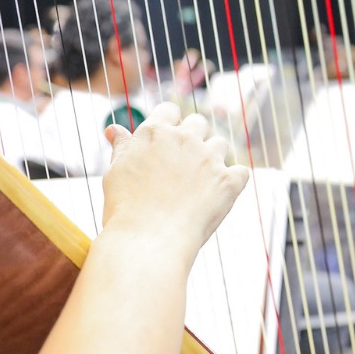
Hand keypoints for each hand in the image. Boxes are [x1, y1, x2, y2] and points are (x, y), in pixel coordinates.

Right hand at [101, 102, 250, 261]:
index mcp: (155, 132)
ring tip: (198, 185)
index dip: (169, 124)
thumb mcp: (114, 173)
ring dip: (213, 158)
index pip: (169, 110)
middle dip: (194, 138)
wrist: (147, 243)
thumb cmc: (125, 211)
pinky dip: (233, 182)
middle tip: (183, 166)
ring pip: (221, 144)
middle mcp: (185, 139)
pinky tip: (219, 196)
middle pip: (198, 122)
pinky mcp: (229, 181)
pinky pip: (241, 171)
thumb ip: (121, 148)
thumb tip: (114, 130)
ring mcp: (209, 158)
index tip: (167, 143)